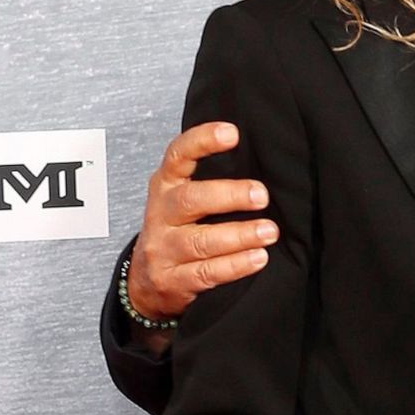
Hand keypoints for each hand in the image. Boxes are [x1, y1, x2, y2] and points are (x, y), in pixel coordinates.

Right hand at [126, 122, 276, 326]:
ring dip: (239, 235)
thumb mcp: (183, 196)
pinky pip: (206, 273)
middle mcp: (161, 214)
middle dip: (229, 196)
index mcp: (166, 185)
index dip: (203, 141)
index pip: (178, 155)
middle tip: (261, 195)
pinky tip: (258, 258)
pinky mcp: (172, 281)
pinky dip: (235, 266)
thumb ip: (210, 178)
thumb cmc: (177, 229)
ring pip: (200, 241)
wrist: (145, 282)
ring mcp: (163, 249)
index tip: (232, 133)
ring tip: (269, 232)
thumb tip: (263, 161)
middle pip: (190, 200)